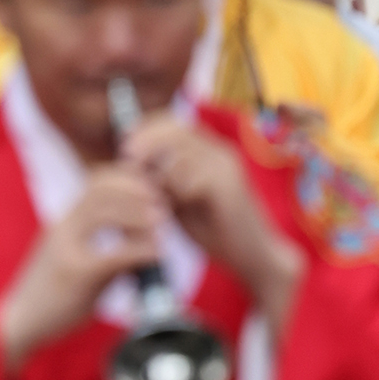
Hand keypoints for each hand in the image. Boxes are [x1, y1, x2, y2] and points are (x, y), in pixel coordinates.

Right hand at [0, 168, 165, 371]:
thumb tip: (143, 252)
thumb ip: (107, 254)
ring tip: (163, 222)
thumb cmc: (50, 296)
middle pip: (100, 190)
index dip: (125, 178)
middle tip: (164, 201)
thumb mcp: (78, 265)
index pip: (94, 183)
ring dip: (139, 214)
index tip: (151, 187)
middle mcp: (63, 227)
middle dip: (135, 190)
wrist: (19, 322)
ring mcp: (66, 247)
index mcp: (64, 222)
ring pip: (105, 214)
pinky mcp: (75, 273)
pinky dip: (140, 250)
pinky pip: (114, 254)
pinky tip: (159, 254)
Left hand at [123, 115, 302, 334]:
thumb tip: (129, 164)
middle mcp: (221, 153)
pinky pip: (191, 178)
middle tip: (127, 157)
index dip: (148, 127)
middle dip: (147, 141)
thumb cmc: (215, 230)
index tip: (125, 143)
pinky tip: (171, 209)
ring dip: (159, 172)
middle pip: (177, 129)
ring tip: (152, 193)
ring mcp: (227, 168)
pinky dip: (175, 191)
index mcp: (210, 152)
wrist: (253, 257)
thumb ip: (161, 181)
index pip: (175, 122)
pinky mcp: (229, 187)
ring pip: (181, 154)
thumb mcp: (180, 200)